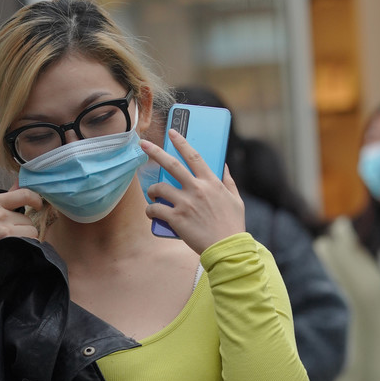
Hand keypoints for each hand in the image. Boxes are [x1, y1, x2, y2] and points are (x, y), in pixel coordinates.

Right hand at [0, 188, 42, 267]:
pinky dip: (26, 246)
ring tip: (9, 242)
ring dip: (26, 238)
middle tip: (8, 235)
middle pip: (28, 218)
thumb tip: (22, 180)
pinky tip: (13, 249)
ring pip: (31, 230)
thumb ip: (9, 197)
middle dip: (23, 227)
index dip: (36, 199)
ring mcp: (3, 227)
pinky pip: (31, 240)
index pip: (24, 194)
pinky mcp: (8, 241)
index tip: (38, 205)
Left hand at [143, 130, 244, 254]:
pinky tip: (152, 213)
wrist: (227, 248)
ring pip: (159, 187)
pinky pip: (155, 209)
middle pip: (171, 165)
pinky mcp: (176, 219)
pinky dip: (150, 210)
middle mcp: (196, 189)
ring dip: (152, 190)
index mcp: (211, 182)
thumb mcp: (235, 199)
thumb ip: (228, 180)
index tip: (172, 132)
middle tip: (143, 144)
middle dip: (155, 152)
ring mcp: (185, 203)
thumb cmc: (232, 225)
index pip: (193, 156)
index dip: (181, 142)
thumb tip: (223, 165)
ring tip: (152, 195)